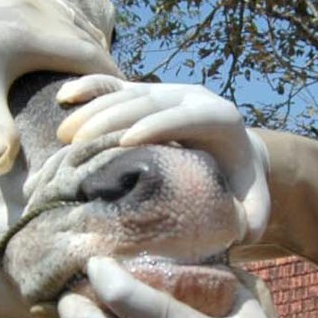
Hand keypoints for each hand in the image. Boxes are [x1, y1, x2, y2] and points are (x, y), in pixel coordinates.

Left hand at [0, 0, 115, 175]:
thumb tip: (8, 172)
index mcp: (34, 35)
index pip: (91, 56)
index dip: (113, 77)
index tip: (127, 97)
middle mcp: (33, 5)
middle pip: (84, 31)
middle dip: (101, 57)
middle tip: (116, 83)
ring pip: (63, 10)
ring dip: (80, 34)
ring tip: (90, 59)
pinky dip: (55, 15)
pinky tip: (53, 30)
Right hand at [55, 77, 270, 240]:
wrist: (236, 150)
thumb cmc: (239, 180)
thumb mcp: (254, 199)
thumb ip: (254, 215)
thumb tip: (242, 231)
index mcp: (220, 118)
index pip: (185, 117)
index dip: (158, 124)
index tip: (127, 141)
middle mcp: (192, 97)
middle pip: (149, 100)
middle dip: (113, 117)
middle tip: (80, 140)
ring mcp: (167, 92)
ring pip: (128, 92)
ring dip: (95, 109)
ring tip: (65, 134)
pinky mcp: (146, 94)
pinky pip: (115, 85)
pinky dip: (90, 88)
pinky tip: (64, 96)